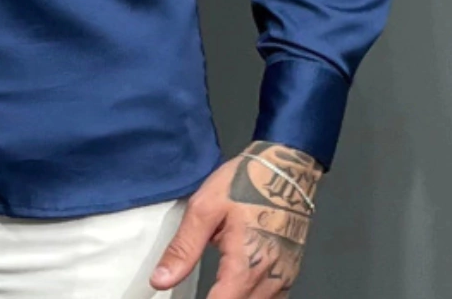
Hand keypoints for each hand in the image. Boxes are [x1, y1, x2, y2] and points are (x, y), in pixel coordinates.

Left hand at [149, 139, 323, 295]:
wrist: (287, 166)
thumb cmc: (247, 180)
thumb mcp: (205, 208)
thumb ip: (183, 249)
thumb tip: (160, 279)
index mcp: (245, 265)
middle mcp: (269, 278)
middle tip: (204, 286)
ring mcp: (284, 277)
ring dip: (234, 298)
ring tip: (218, 287)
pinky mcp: (291, 271)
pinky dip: (251, 295)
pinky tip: (238, 286)